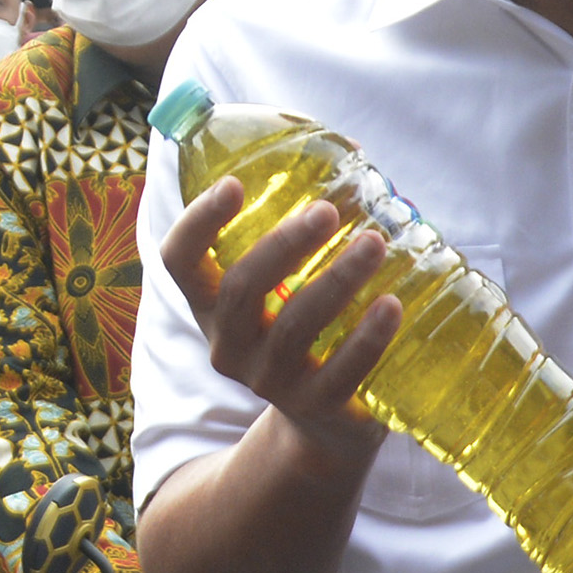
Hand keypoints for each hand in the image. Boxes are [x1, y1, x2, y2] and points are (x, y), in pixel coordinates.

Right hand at [157, 178, 397, 470]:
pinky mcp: (317, 408)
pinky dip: (367, 338)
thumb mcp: (283, 286)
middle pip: (240, 290)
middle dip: (283, 245)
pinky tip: (393, 305)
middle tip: (328, 211)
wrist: (325, 423)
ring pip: (295, 327)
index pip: (180, 262)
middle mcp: (229, 346)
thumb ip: (296, 228)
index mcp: (211, 307)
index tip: (233, 184)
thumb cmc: (305, 329)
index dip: (198, 222)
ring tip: (376, 243)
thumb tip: (348, 148)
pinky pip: (339, 372)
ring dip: (337, 280)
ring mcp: (270, 382)